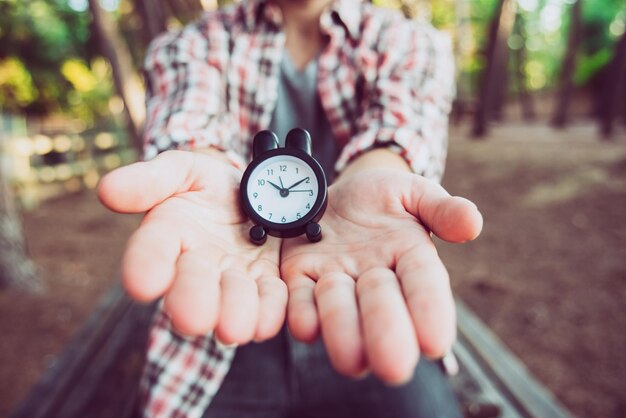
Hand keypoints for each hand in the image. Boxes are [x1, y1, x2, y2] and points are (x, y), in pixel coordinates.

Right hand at [98, 151, 286, 343]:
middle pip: (190, 288)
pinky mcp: (266, 284)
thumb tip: (107, 190)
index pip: (151, 250)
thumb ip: (152, 179)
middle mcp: (196, 267)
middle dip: (192, 302)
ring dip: (233, 315)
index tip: (141, 284)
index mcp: (168, 234)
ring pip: (231, 303)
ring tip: (235, 329)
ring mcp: (232, 280)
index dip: (144, 266)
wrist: (254, 192)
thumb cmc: (211, 184)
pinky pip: (269, 303)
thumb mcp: (183, 169)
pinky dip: (268, 314)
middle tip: (192, 320)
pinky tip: (266, 325)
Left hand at [280, 169, 481, 383]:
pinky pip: (299, 299)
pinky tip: (305, 329)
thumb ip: (440, 208)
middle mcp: (373, 278)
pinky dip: (301, 315)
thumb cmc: (382, 196)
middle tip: (393, 367)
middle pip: (380, 306)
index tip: (435, 343)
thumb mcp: (413, 192)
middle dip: (384, 333)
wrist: (337, 194)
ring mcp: (336, 281)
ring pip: (338, 309)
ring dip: (342, 332)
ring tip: (350, 361)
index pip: (423, 284)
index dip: (430, 311)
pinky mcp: (300, 277)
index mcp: (409, 257)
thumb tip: (472, 223)